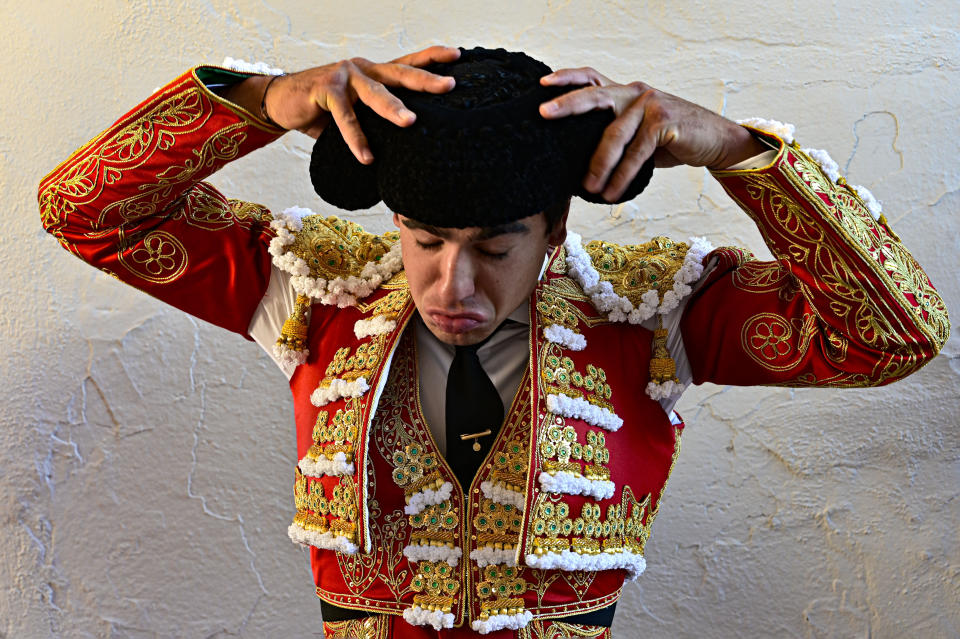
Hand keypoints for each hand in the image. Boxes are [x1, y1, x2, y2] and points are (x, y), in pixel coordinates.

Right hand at [265, 45, 460, 161]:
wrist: (283, 102)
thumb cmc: (324, 110)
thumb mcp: (356, 112)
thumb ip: (376, 121)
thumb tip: (406, 150)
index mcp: (374, 73)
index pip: (407, 63)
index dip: (432, 58)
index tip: (457, 55)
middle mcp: (363, 69)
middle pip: (400, 73)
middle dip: (426, 80)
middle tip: (449, 86)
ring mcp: (345, 76)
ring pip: (375, 92)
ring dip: (393, 108)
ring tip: (410, 122)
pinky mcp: (326, 89)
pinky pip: (345, 116)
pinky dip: (356, 138)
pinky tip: (367, 156)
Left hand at [538, 67, 767, 200]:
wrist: (715, 141)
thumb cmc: (672, 141)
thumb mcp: (639, 136)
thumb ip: (615, 138)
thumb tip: (581, 166)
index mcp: (625, 94)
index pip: (592, 79)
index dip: (567, 79)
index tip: (542, 85)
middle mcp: (635, 93)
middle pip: (595, 96)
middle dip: (567, 105)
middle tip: (544, 114)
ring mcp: (650, 105)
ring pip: (614, 135)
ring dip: (599, 165)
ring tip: (589, 188)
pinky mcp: (665, 121)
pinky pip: (637, 152)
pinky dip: (623, 175)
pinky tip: (613, 192)